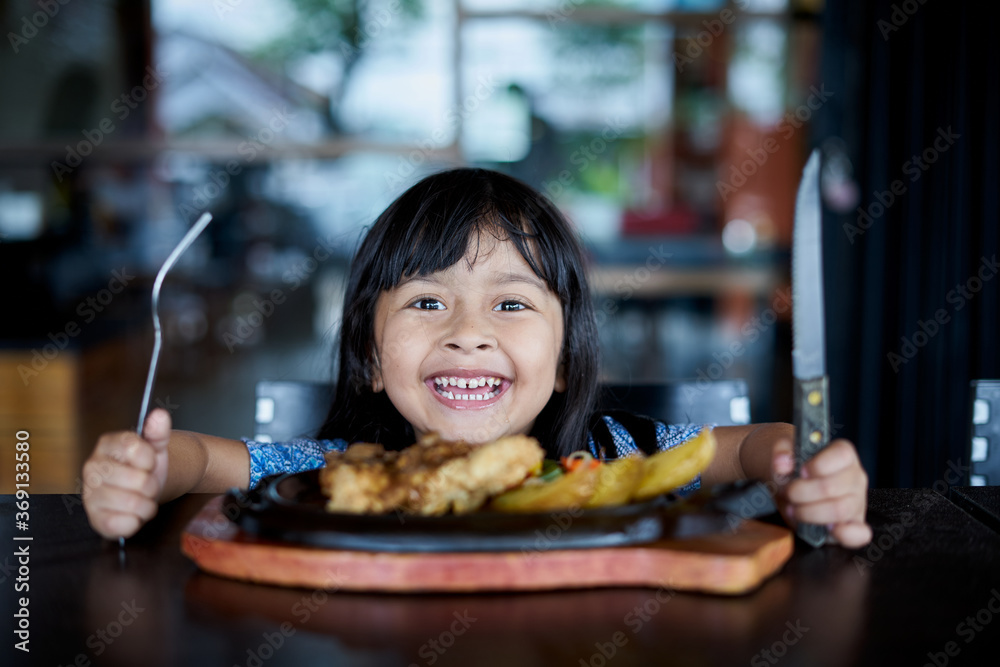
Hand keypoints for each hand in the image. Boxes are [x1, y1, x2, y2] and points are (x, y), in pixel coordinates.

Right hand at [82, 408, 170, 538]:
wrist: (140, 491)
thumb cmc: (145, 467)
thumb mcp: (155, 446)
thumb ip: (158, 431)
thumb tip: (160, 415)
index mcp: (107, 445)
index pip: (134, 448)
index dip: (150, 458)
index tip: (148, 462)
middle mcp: (92, 467)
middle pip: (138, 480)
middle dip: (151, 485)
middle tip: (147, 484)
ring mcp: (90, 494)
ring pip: (133, 504)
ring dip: (147, 505)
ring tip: (142, 498)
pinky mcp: (94, 519)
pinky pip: (125, 524)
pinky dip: (137, 521)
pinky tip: (132, 513)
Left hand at [771, 438, 871, 547]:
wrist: (792, 489)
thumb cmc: (793, 470)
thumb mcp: (784, 455)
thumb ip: (781, 451)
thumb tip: (782, 464)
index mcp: (843, 455)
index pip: (842, 455)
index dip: (818, 465)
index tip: (801, 472)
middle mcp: (855, 477)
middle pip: (833, 486)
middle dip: (802, 492)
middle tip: (789, 493)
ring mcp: (857, 502)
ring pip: (839, 510)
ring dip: (809, 512)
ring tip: (794, 509)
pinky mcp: (854, 525)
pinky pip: (860, 533)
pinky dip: (845, 534)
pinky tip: (828, 529)